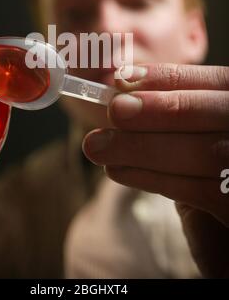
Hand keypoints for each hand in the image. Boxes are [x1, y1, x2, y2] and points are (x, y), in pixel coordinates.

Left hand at [83, 63, 228, 276]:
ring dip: (144, 147)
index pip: (218, 83)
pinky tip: (117, 171)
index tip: (124, 78)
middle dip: (157, 110)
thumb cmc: (209, 176)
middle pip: (211, 113)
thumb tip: (125, 95)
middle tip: (113, 110)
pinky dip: (153, 179)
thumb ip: (176, 119)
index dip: (170, 78)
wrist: (223, 234)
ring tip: (97, 145)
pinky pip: (201, 191)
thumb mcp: (197, 140)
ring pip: (205, 153)